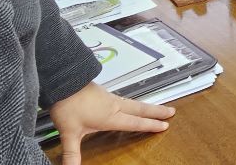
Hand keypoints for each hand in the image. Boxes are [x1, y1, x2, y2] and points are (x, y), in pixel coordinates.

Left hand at [49, 81, 174, 164]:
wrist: (63, 81)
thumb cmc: (68, 105)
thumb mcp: (69, 133)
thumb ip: (71, 153)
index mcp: (110, 116)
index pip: (135, 123)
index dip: (150, 125)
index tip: (164, 126)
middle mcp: (114, 106)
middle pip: (140, 109)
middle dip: (157, 112)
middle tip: (171, 111)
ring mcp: (109, 98)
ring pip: (133, 103)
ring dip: (146, 107)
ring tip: (155, 108)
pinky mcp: (103, 93)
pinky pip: (124, 99)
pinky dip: (133, 102)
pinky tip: (128, 104)